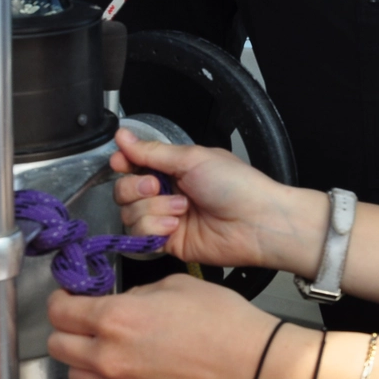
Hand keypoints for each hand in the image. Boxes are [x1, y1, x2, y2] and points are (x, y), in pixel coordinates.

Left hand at [47, 274, 274, 378]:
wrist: (249, 365)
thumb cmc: (222, 323)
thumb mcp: (176, 284)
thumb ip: (137, 293)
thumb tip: (122, 300)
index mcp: (117, 319)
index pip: (61, 310)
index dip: (62, 298)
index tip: (71, 295)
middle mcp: (109, 356)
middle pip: (57, 345)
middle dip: (67, 327)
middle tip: (84, 316)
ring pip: (74, 373)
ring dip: (82, 355)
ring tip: (106, 342)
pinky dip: (103, 377)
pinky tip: (125, 363)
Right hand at [111, 129, 318, 271]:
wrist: (257, 222)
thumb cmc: (235, 184)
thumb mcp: (193, 159)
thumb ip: (153, 152)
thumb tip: (123, 135)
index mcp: (175, 168)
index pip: (134, 164)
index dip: (124, 164)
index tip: (120, 162)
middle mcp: (168, 192)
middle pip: (124, 190)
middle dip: (136, 187)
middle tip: (157, 186)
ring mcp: (167, 218)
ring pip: (130, 214)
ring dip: (153, 209)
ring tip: (181, 208)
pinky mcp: (168, 243)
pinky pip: (141, 237)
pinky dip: (153, 229)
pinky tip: (174, 226)